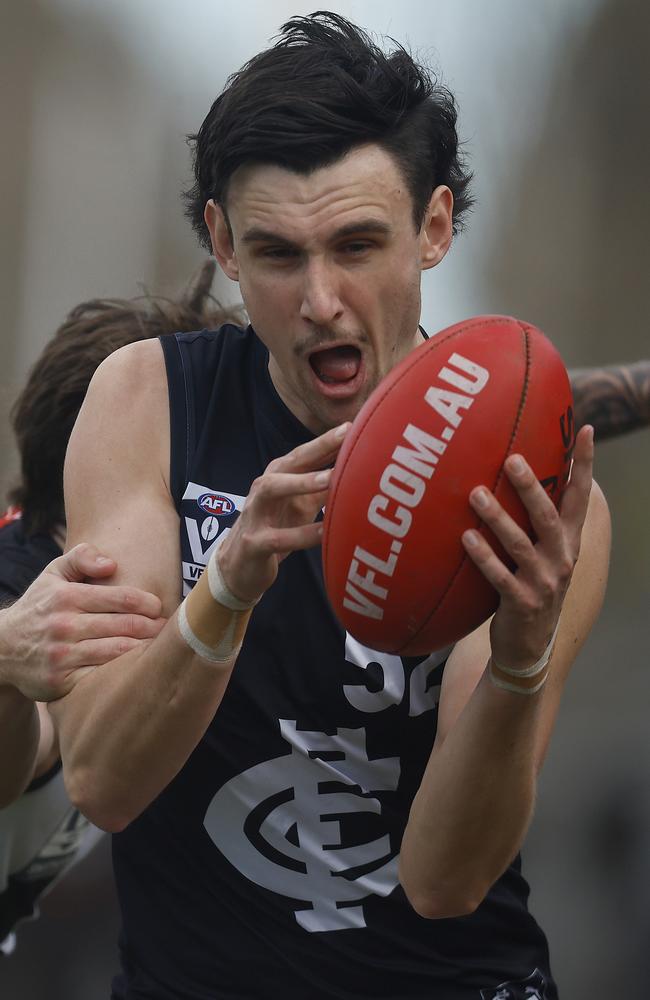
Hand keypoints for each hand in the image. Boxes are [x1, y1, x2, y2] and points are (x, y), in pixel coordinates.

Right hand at [0, 543, 165, 700]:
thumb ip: (81, 557)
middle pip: (124, 626)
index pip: (121, 598)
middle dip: (152, 627)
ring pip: (116, 652)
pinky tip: (137, 669)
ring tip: (161, 648)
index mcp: (66, 597)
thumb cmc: (40, 606)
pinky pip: (100, 677)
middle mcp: (63, 625)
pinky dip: (121, 673)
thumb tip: (111, 564)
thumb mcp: (53, 574)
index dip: (147, 603)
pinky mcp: (60, 681)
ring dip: (144, 650)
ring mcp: (61, 655)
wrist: (2, 648)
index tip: (160, 607)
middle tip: (168, 630)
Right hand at [218, 422, 349, 602]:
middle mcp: (265, 488)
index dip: (330, 438)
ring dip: (302, 482)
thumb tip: (358, 470)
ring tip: (330, 478)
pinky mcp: (254, 543)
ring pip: (274, 489)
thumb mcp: (301, 506)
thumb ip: (323, 489)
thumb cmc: (275, 530)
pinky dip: (303, 535)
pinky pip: (280, 538)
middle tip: (346, 435)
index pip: (306, 453)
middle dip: (318, 446)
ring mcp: (256, 514)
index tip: (356, 423)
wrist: (238, 567)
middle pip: (291, 461)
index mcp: (279, 477)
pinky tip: (326, 532)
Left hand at [460, 425, 593, 671]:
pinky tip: (465, 538)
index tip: (587, 431)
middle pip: (549, 517)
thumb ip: (538, 521)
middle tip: (512, 459)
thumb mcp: (544, 556)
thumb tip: (519, 474)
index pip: (581, 498)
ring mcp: (543, 583)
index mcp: (569, 543)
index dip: (585, 465)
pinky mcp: (521, 603)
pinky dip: (483, 557)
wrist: (529, 648)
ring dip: (497, 518)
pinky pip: (499, 576)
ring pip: (520, 544)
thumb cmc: (530, 588)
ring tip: (475, 494)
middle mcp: (561, 560)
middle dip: (532, 487)